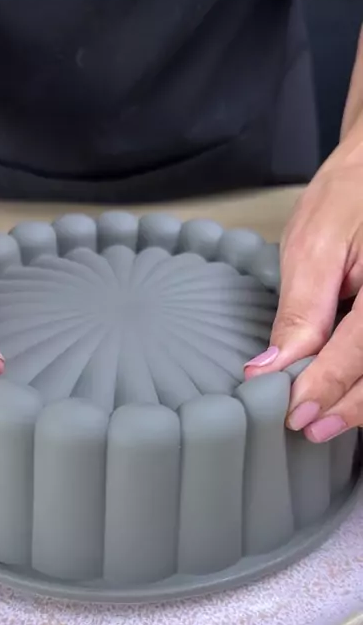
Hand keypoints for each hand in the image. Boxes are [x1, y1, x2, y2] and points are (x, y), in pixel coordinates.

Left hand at [244, 153, 362, 442]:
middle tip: (310, 428)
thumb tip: (269, 370)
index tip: (297, 414)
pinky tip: (351, 396)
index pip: (360, 349)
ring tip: (329, 421)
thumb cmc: (348, 196)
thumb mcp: (313, 248)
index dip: (328, 387)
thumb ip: (299, 313)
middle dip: (350, 406)